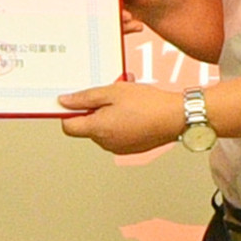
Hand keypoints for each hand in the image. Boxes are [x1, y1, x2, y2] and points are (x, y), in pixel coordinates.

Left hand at [57, 80, 188, 155]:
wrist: (176, 117)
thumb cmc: (147, 104)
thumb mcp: (112, 91)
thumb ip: (85, 98)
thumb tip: (64, 102)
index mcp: (98, 129)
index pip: (68, 126)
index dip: (69, 112)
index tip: (75, 100)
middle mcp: (105, 143)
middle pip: (87, 126)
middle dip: (94, 109)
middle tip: (110, 93)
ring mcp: (118, 147)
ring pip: (103, 128)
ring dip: (109, 113)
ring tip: (125, 99)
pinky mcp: (130, 148)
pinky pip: (116, 133)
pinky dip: (120, 121)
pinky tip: (133, 109)